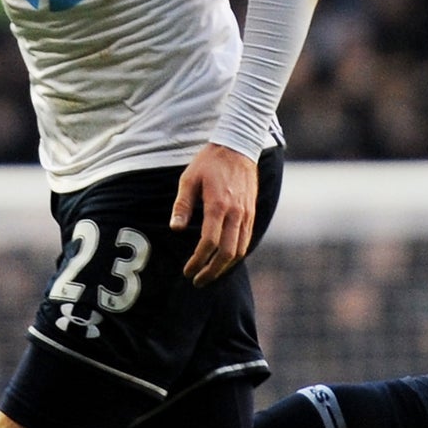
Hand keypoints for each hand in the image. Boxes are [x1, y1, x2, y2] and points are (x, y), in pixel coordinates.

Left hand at [170, 143, 258, 285]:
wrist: (238, 146)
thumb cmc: (209, 162)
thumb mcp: (189, 179)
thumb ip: (182, 206)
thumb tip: (176, 229)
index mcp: (218, 205)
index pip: (209, 242)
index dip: (197, 261)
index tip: (187, 270)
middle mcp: (236, 212)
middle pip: (227, 253)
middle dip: (212, 271)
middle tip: (198, 281)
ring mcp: (247, 214)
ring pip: (240, 250)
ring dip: (225, 267)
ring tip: (210, 275)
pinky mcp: (252, 213)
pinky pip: (247, 240)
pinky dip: (236, 255)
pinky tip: (223, 260)